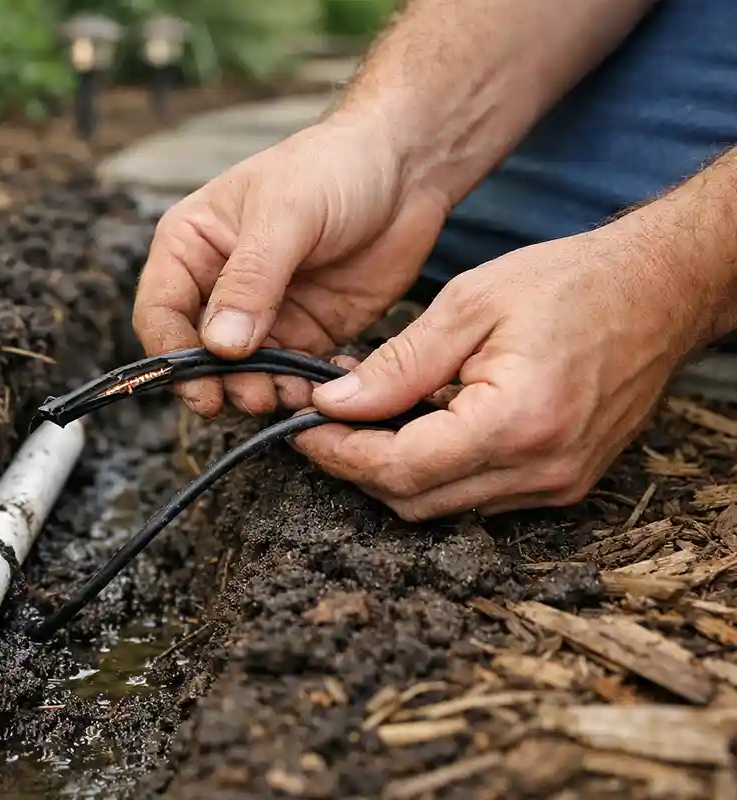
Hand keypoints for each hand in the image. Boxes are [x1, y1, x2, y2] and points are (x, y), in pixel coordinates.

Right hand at [132, 114, 448, 417]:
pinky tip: (324, 388)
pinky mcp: (305, 334)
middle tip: (254, 396)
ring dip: (262, 392)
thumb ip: (251, 279)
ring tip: (291, 394)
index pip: (159, 313)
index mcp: (190, 246)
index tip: (201, 386)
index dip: (172, 355)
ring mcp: (261, 315)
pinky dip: (302, 390)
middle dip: (221, 383)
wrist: (406, 168)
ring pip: (243, 375)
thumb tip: (220, 345)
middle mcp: (216, 287)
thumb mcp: (286, 213)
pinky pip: (291, 376)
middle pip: (197, 355)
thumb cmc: (334, 167)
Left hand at [291, 228, 711, 520]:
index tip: (302, 425)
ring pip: (442, 505)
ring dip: (392, 469)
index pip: (399, 469)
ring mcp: (557, 484)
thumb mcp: (470, 305)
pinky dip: (435, 468)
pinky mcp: (563, 482)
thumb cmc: (572, 283)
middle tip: (320, 422)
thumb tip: (335, 404)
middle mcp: (540, 470)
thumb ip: (399, 363)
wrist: (662, 290)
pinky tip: (416, 424)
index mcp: (516, 423)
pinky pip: (476, 494)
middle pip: (413, 500)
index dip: (338, 452)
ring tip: (363, 417)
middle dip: (355, 465)